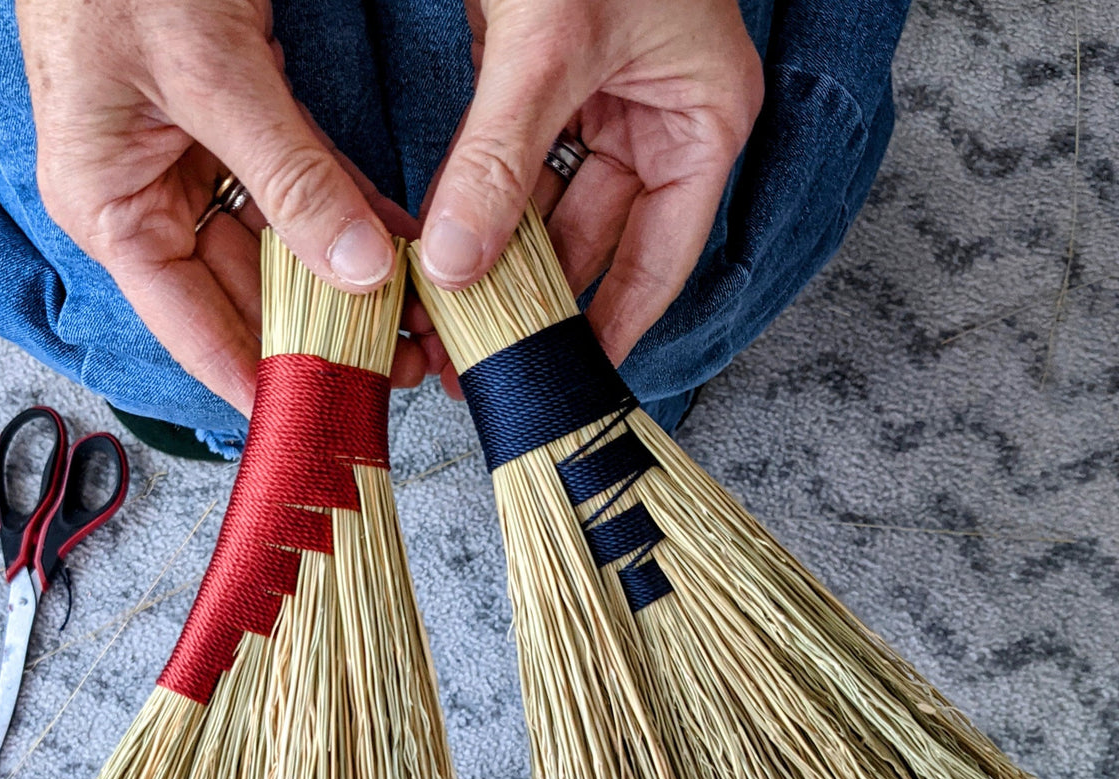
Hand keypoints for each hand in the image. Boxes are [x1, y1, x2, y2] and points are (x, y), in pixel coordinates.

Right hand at [16, 0, 426, 416]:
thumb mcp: (209, 73)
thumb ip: (289, 177)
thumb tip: (357, 269)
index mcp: (113, 207)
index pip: (196, 330)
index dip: (265, 379)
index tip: (328, 416)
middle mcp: (150, 198)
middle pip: (248, 296)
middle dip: (327, 332)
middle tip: (403, 365)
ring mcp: (193, 163)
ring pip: (282, 248)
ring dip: (347, 282)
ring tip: (417, 323)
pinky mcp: (235, 124)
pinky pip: (301, 190)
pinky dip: (350, 219)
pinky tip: (401, 251)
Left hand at [418, 0, 763, 375]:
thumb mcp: (552, 43)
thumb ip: (501, 155)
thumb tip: (457, 260)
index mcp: (700, 120)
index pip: (658, 255)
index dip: (615, 321)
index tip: (572, 377)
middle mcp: (652, 117)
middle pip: (590, 237)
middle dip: (532, 295)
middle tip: (484, 355)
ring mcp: (594, 97)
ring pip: (539, 202)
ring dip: (491, 253)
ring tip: (450, 318)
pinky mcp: (535, 73)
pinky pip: (500, 156)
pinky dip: (467, 198)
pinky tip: (436, 249)